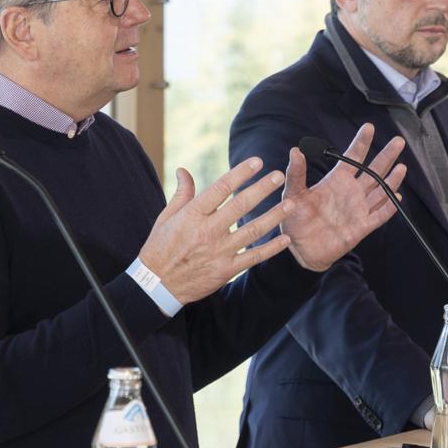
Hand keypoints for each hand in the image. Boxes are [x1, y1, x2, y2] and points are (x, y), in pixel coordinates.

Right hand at [138, 159, 294, 303]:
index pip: (221, 188)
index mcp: (192, 215)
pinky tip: (285, 239)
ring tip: (290, 204)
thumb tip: (184, 170)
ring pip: (252, 231)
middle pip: (240, 206)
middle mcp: (208, 231)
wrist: (157, 285)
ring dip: (274, 216)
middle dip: (262, 189)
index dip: (240, 173)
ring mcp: (219, 251)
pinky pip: (253, 257)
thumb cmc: (160, 248)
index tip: (257, 161)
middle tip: (279, 176)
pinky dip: (271, 248)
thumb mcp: (166, 218)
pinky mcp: (226, 270)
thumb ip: (181, 194)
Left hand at [281, 123, 408, 270]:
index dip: (361, 143)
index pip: (352, 158)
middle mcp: (351, 192)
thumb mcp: (293, 193)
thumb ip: (296, 174)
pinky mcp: (362, 227)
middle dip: (386, 156)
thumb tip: (295, 151)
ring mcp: (358, 209)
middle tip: (398, 141)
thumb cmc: (295, 218)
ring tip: (401, 167)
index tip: (369, 127)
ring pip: (380, 191)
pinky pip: (379, 215)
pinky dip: (388, 207)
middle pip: (373, 170)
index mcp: (336, 181)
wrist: (300, 248)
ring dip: (391, 180)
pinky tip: (396, 197)